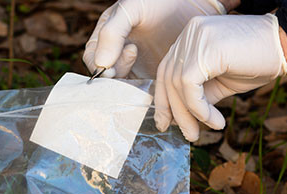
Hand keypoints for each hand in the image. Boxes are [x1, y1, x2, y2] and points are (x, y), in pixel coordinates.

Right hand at [82, 0, 226, 79]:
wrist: (193, 4)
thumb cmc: (161, 1)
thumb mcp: (132, 9)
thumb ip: (112, 33)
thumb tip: (101, 64)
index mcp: (107, 37)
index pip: (93, 59)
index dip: (102, 63)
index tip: (121, 50)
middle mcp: (117, 54)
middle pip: (106, 77)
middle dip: (116, 71)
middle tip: (134, 53)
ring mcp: (135, 67)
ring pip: (123, 87)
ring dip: (130, 82)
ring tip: (146, 60)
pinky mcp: (151, 77)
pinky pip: (142, 91)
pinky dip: (146, 89)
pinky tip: (157, 74)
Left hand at [154, 14, 286, 141]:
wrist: (286, 45)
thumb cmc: (257, 62)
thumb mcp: (220, 82)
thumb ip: (198, 94)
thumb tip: (180, 118)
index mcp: (190, 37)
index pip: (167, 70)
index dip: (164, 99)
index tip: (166, 123)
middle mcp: (189, 33)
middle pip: (168, 78)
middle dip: (175, 112)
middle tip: (188, 136)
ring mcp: (196, 38)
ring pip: (177, 84)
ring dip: (189, 115)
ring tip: (200, 132)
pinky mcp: (206, 49)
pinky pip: (190, 86)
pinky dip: (199, 109)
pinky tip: (215, 121)